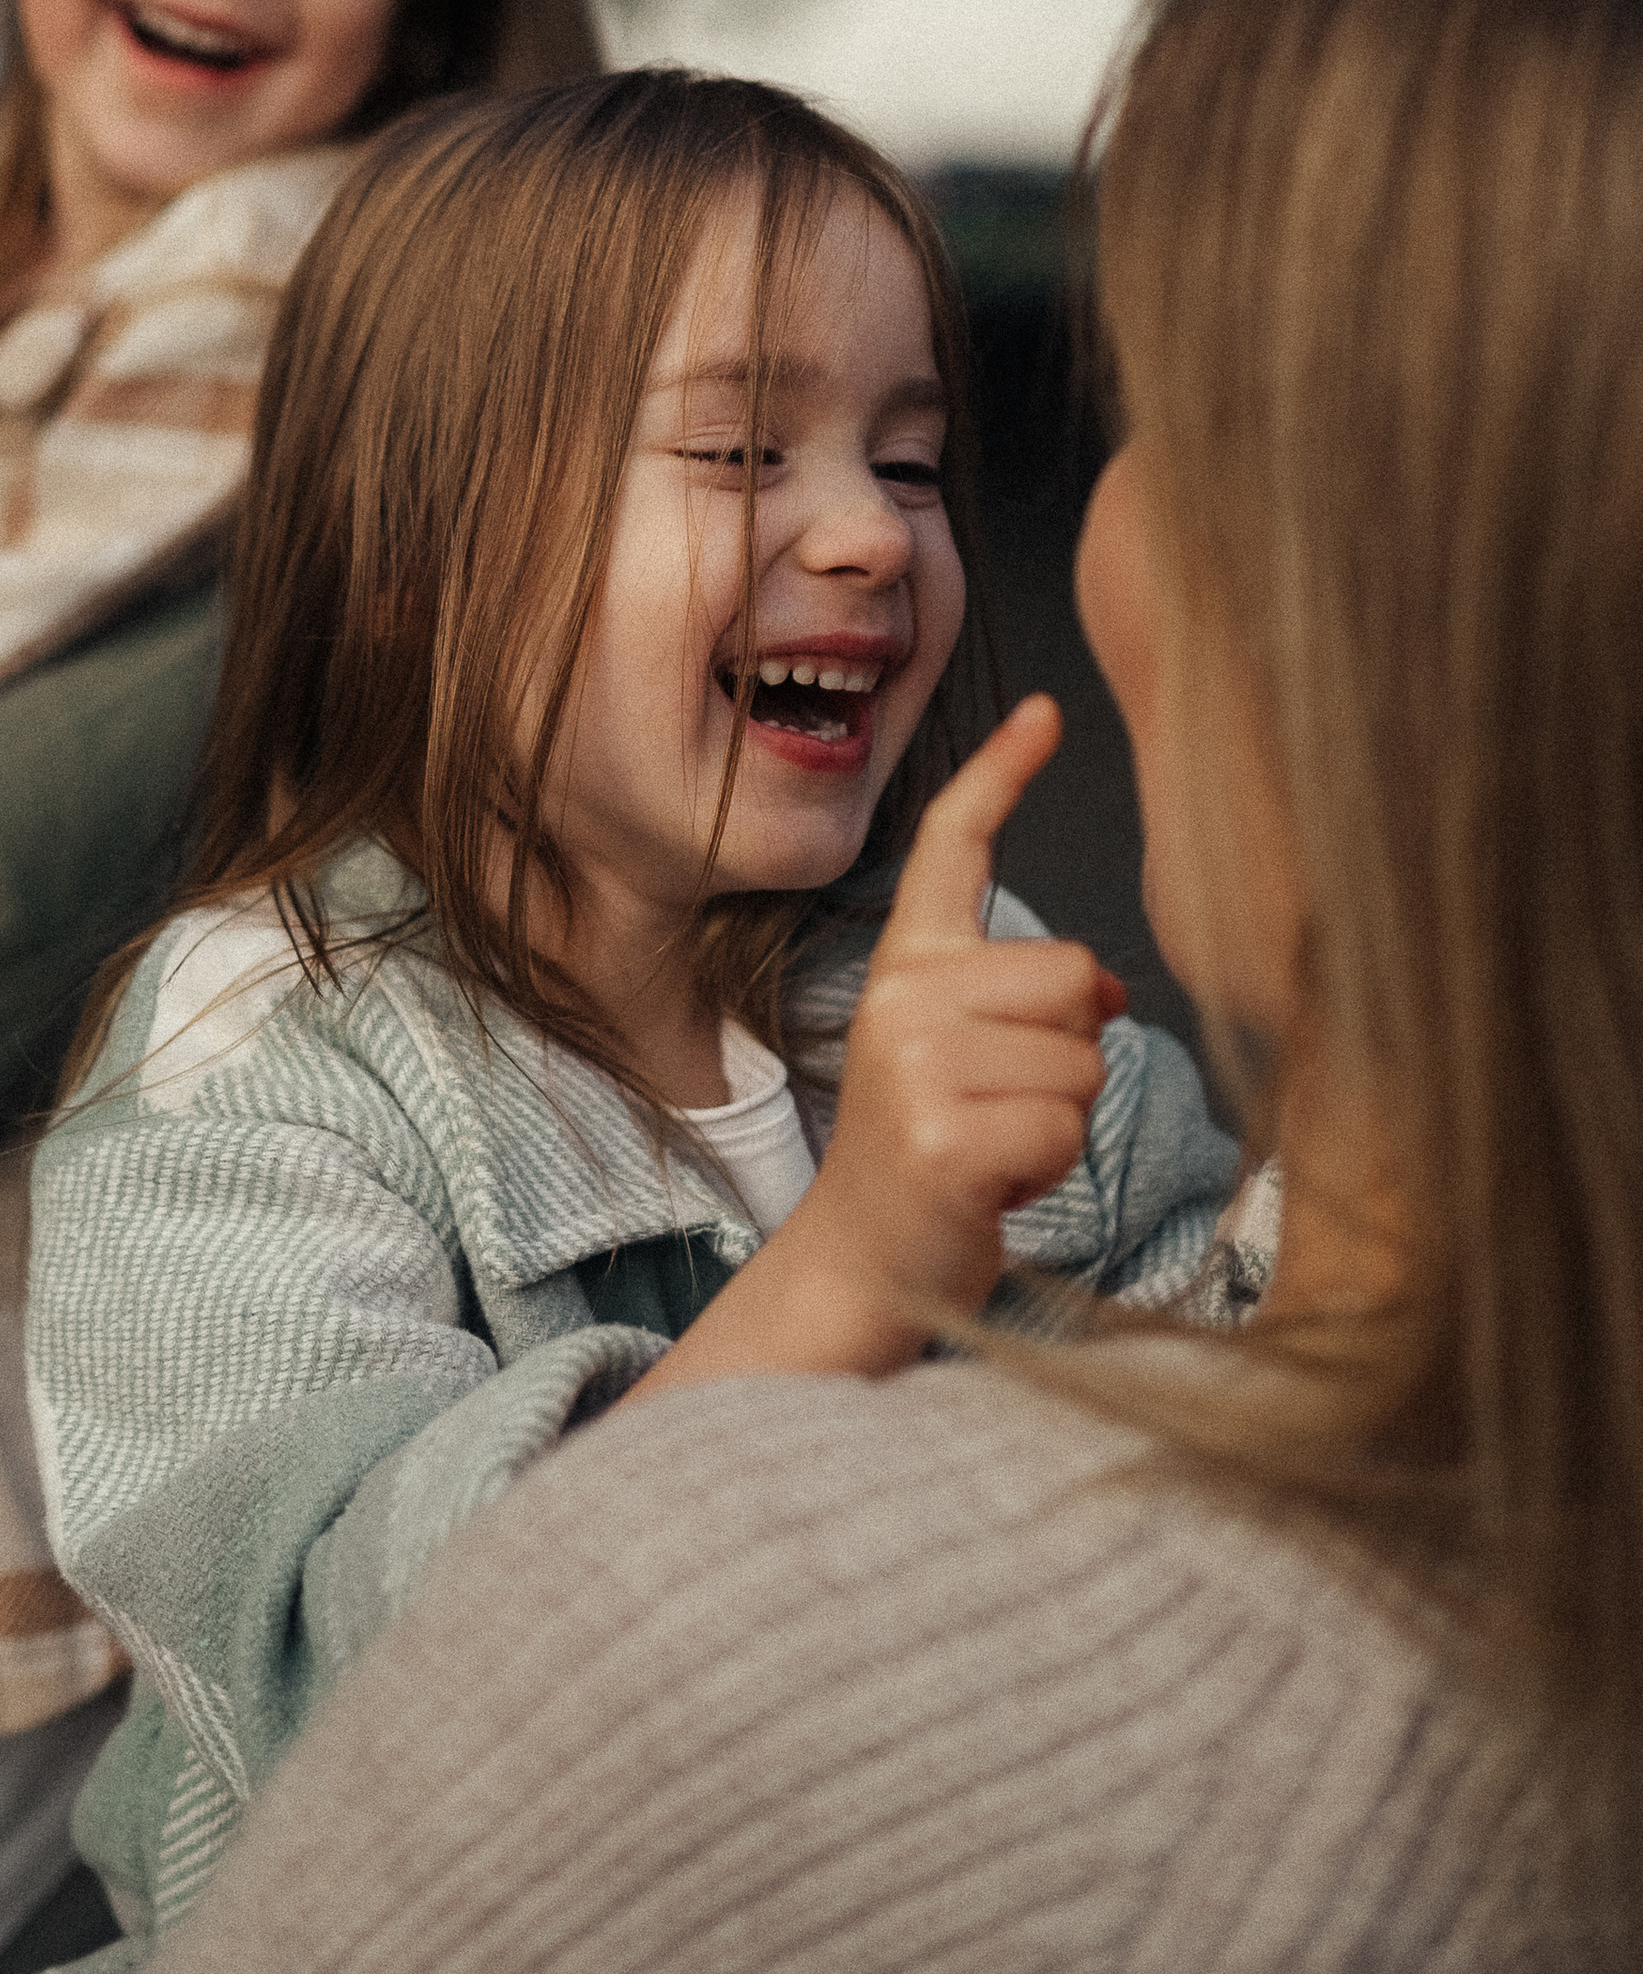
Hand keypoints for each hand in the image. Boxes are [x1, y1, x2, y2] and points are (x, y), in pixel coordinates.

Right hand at [627, 695, 1123, 1397]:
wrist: (862, 1261)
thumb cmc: (930, 1152)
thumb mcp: (964, 1054)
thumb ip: (1023, 999)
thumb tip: (1110, 986)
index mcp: (906, 964)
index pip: (955, 846)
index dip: (1002, 772)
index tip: (1047, 711)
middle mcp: (900, 998)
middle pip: (1073, 974)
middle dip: (1068, 1051)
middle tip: (999, 1105)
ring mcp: (915, 1065)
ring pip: (1081, 1059)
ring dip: (1059, 1119)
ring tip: (992, 1144)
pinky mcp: (943, 1137)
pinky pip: (1066, 1126)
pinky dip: (1049, 1168)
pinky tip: (991, 1182)